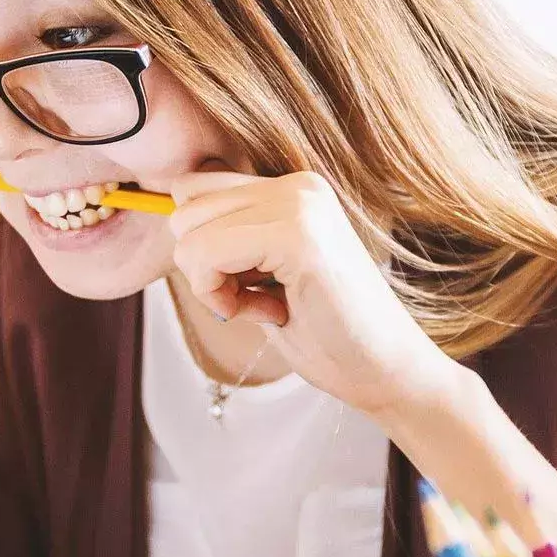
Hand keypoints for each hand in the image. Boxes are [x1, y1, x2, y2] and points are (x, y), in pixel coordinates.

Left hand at [165, 170, 461, 419]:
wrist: (386, 372)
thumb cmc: (326, 333)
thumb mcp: (266, 274)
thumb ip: (230, 240)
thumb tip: (169, 216)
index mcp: (294, 188)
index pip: (194, 190)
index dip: (203, 248)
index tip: (248, 285)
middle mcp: (298, 185)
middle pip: (184, 207)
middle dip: (203, 265)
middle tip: (256, 298)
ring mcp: (300, 205)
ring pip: (189, 231)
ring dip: (211, 282)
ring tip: (267, 304)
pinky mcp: (298, 236)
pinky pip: (206, 254)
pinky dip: (219, 295)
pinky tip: (268, 313)